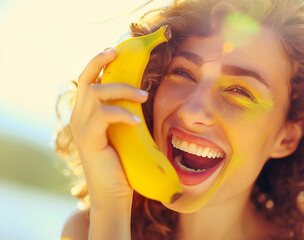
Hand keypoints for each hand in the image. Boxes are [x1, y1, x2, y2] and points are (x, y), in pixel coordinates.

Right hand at [69, 48, 148, 207]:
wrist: (113, 196)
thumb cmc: (121, 165)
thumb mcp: (122, 134)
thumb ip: (122, 115)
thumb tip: (140, 96)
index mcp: (86, 116)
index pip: (86, 82)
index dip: (97, 64)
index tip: (113, 52)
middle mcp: (79, 119)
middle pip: (86, 81)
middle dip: (101, 63)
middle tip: (119, 55)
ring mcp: (82, 130)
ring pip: (96, 94)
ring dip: (122, 90)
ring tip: (144, 97)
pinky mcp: (89, 142)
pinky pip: (103, 116)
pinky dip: (122, 114)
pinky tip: (136, 121)